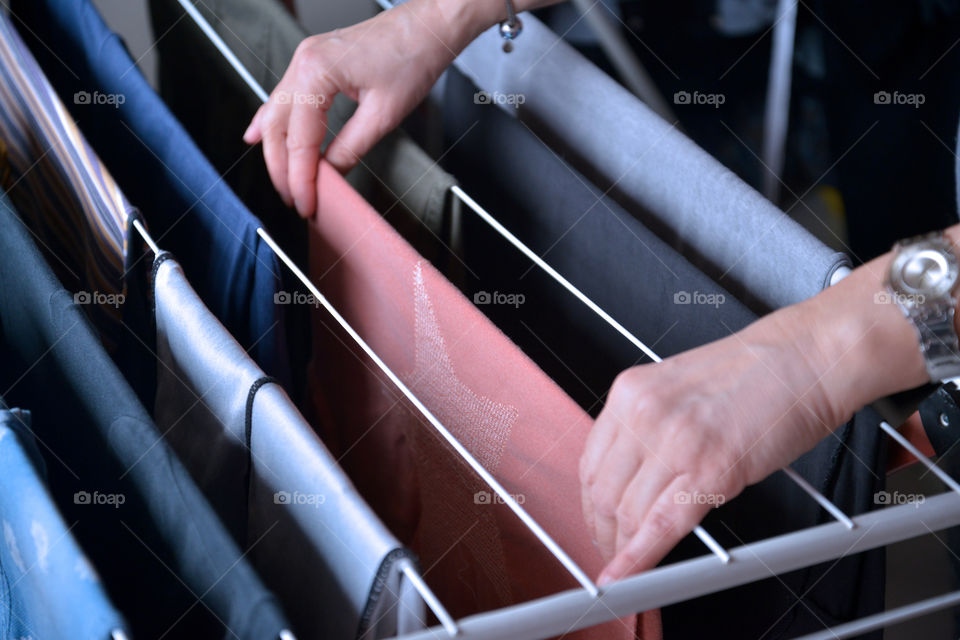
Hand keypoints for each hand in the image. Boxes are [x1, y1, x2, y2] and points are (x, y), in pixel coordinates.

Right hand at [243, 1, 459, 216]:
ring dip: (278, 152)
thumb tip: (331, 177)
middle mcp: (303, 62)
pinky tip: (258, 137)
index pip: (299, 140)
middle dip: (283, 170)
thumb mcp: (383, 116)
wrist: (426, 27)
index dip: (300, 178)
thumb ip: (350, 149)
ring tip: (286, 183)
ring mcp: (304, 60)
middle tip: (295, 200)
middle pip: (277, 129)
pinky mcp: (312, 64)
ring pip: (276, 115)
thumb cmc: (411, 57)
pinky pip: (283, 98)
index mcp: (316, 71)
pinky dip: (272, 122)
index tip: (306, 204)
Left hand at [580, 306, 865, 584]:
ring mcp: (675, 441)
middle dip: (602, 530)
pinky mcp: (711, 469)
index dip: (588, 502)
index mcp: (630, 392)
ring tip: (627, 565)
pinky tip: (629, 576)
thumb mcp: (678, 390)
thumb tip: (631, 476)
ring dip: (622, 548)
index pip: (591, 461)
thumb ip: (649, 427)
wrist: (808, 357)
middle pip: (602, 491)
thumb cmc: (757, 372)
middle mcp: (643, 414)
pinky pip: (662, 524)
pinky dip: (640, 557)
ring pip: (628, 512)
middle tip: (609, 551)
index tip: (595, 520)